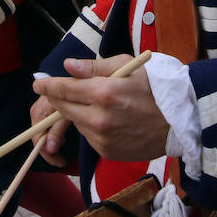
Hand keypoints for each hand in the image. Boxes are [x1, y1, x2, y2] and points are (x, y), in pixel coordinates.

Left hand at [32, 54, 169, 161]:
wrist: (178, 120)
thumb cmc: (154, 86)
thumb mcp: (127, 65)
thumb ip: (94, 67)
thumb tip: (67, 65)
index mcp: (104, 92)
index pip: (65, 89)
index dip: (48, 86)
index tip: (38, 83)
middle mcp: (99, 118)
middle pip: (64, 108)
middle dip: (57, 98)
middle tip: (56, 90)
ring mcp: (102, 137)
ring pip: (75, 122)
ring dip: (76, 111)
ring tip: (94, 101)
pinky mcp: (106, 151)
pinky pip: (88, 135)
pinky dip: (90, 125)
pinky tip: (106, 117)